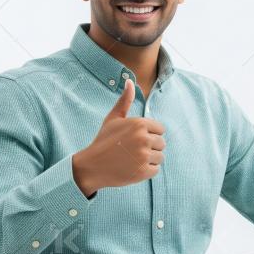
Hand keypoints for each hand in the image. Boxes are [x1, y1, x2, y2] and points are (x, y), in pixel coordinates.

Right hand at [72, 79, 165, 196]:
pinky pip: (156, 170)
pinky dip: (146, 171)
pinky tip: (133, 168)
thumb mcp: (113, 118)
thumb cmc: (104, 141)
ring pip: (160, 157)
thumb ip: (125, 100)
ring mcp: (143, 156)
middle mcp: (143, 138)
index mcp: (139, 124)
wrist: (92, 166)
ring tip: (132, 159)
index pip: (160, 129)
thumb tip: (130, 81)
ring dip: (149, 160)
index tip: (135, 139)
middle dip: (150, 147)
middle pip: (161, 143)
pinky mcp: (143, 171)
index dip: (149, 134)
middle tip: (132, 151)